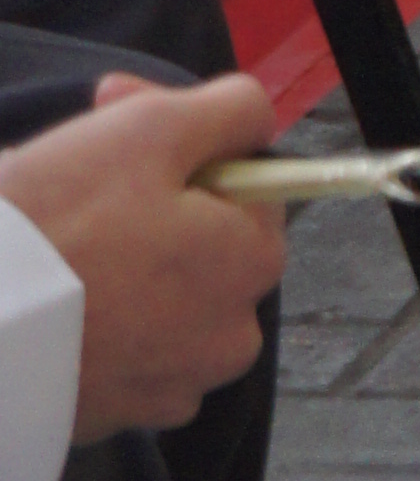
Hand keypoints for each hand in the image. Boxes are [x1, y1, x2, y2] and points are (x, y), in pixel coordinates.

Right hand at [0, 73, 281, 440]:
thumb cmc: (64, 220)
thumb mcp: (156, 127)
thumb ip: (233, 110)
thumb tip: (250, 121)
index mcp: (252, 266)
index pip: (249, 187)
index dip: (192, 151)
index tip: (134, 141)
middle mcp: (228, 340)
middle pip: (210, 244)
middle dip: (159, 201)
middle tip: (90, 174)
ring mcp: (171, 386)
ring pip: (169, 297)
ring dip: (131, 259)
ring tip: (69, 233)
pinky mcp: (117, 414)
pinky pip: (129, 348)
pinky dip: (105, 317)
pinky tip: (63, 291)